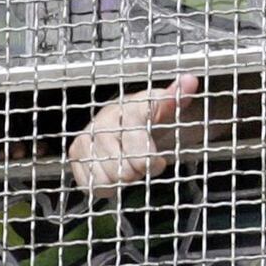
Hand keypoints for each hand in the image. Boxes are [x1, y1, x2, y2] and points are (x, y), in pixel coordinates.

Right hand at [69, 75, 198, 198]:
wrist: (125, 118)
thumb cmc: (147, 117)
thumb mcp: (167, 109)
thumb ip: (176, 99)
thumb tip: (189, 81)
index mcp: (128, 110)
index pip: (140, 153)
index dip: (151, 162)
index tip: (158, 161)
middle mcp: (103, 122)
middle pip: (126, 170)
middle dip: (138, 170)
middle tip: (141, 159)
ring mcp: (87, 137)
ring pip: (109, 179)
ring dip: (122, 178)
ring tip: (127, 162)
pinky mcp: (76, 153)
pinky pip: (93, 184)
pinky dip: (106, 184)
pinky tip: (112, 168)